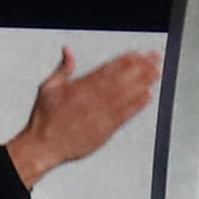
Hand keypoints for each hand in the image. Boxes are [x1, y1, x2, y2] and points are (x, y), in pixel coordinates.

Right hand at [5, 47, 162, 188]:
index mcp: (80, 88)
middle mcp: (92, 100)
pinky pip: (124, 116)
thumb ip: (63, 69)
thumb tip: (68, 51)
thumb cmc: (44, 120)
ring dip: (143, 83)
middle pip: (122, 80)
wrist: (42, 147)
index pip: (108, 70)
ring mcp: (99, 116)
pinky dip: (137, 106)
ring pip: (126, 96)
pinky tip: (147, 96)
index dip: (126, 60)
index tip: (138, 54)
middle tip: (155, 59)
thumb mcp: (48, 88)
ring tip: (156, 73)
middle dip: (141, 67)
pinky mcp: (103, 131)